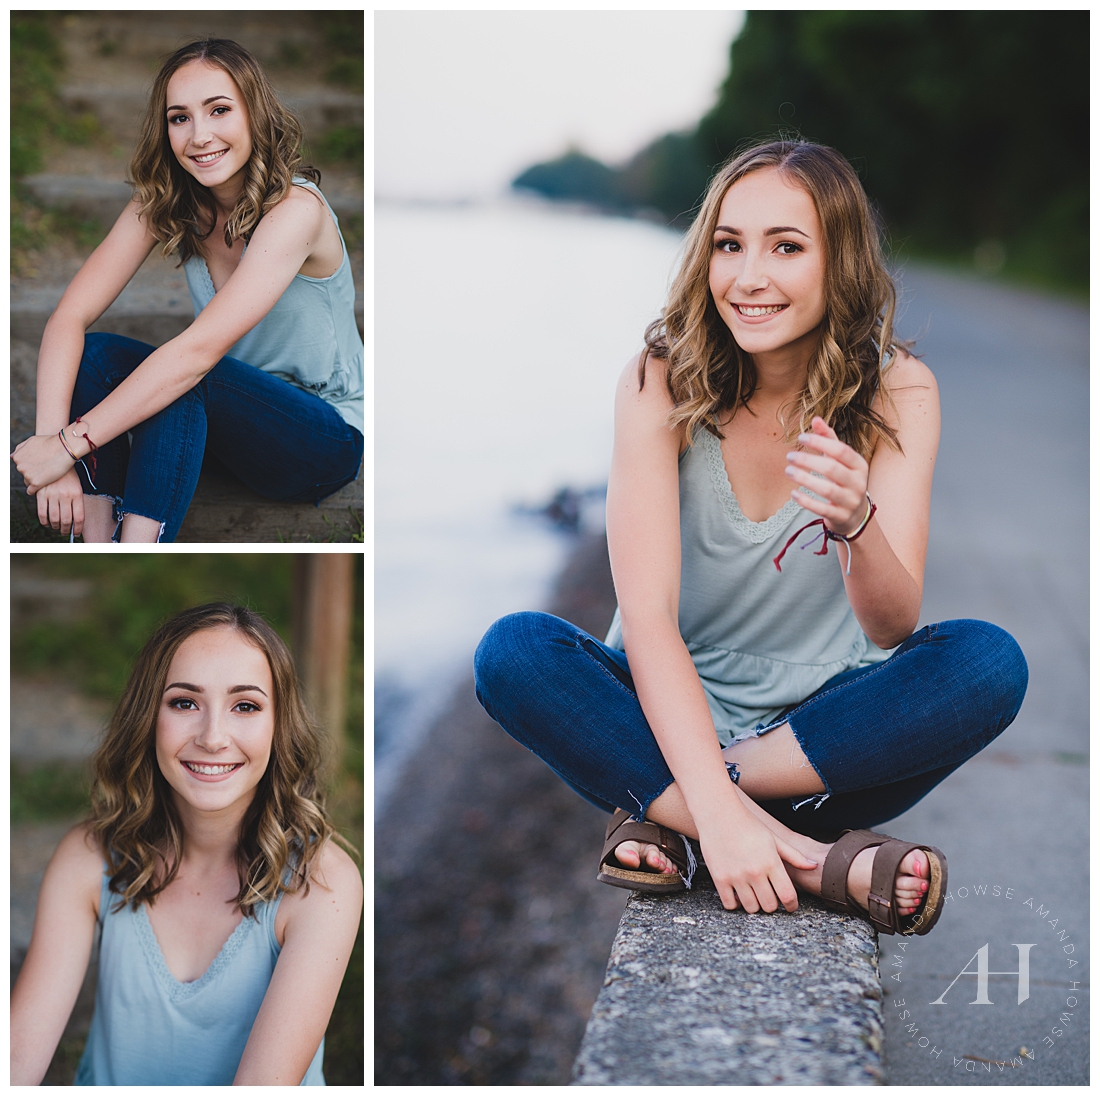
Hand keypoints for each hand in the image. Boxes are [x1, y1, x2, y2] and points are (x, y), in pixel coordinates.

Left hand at [11, 433, 78, 496]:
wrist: (65, 448)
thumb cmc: (50, 442)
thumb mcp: (32, 440)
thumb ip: (20, 448)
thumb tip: (11, 456)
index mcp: (17, 457)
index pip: (21, 466)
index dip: (32, 465)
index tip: (40, 464)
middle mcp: (20, 466)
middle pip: (24, 474)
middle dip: (33, 473)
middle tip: (45, 469)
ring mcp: (27, 475)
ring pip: (29, 482)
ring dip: (36, 480)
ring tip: (47, 475)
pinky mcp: (36, 483)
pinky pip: (31, 490)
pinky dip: (35, 490)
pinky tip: (42, 486)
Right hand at [34, 468, 85, 537]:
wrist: (55, 459)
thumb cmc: (68, 475)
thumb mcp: (77, 487)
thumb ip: (76, 502)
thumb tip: (75, 521)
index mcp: (77, 494)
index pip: (79, 517)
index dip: (78, 529)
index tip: (76, 533)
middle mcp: (65, 496)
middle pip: (66, 520)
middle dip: (66, 530)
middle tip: (65, 532)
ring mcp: (52, 495)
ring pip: (54, 519)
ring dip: (56, 527)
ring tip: (57, 528)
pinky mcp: (41, 494)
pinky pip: (42, 513)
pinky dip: (44, 521)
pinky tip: (47, 523)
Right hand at [698, 807, 817, 913]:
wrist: (718, 813)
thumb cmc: (748, 824)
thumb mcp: (773, 838)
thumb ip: (794, 855)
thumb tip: (813, 866)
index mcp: (771, 862)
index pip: (787, 895)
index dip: (792, 905)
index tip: (790, 906)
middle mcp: (755, 872)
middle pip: (769, 906)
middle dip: (773, 905)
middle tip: (770, 898)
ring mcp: (736, 876)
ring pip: (751, 908)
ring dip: (755, 905)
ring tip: (754, 895)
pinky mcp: (720, 878)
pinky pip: (730, 904)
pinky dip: (735, 904)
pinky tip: (738, 894)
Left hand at [784, 416, 868, 535]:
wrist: (855, 515)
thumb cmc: (844, 480)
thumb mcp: (840, 460)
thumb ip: (829, 439)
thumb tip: (815, 419)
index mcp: (859, 465)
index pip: (841, 451)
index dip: (820, 443)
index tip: (801, 438)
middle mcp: (858, 483)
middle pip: (832, 469)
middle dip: (808, 461)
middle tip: (790, 456)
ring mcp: (850, 501)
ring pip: (827, 490)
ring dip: (804, 479)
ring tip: (788, 471)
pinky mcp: (840, 516)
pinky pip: (822, 508)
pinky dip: (806, 501)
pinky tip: (793, 493)